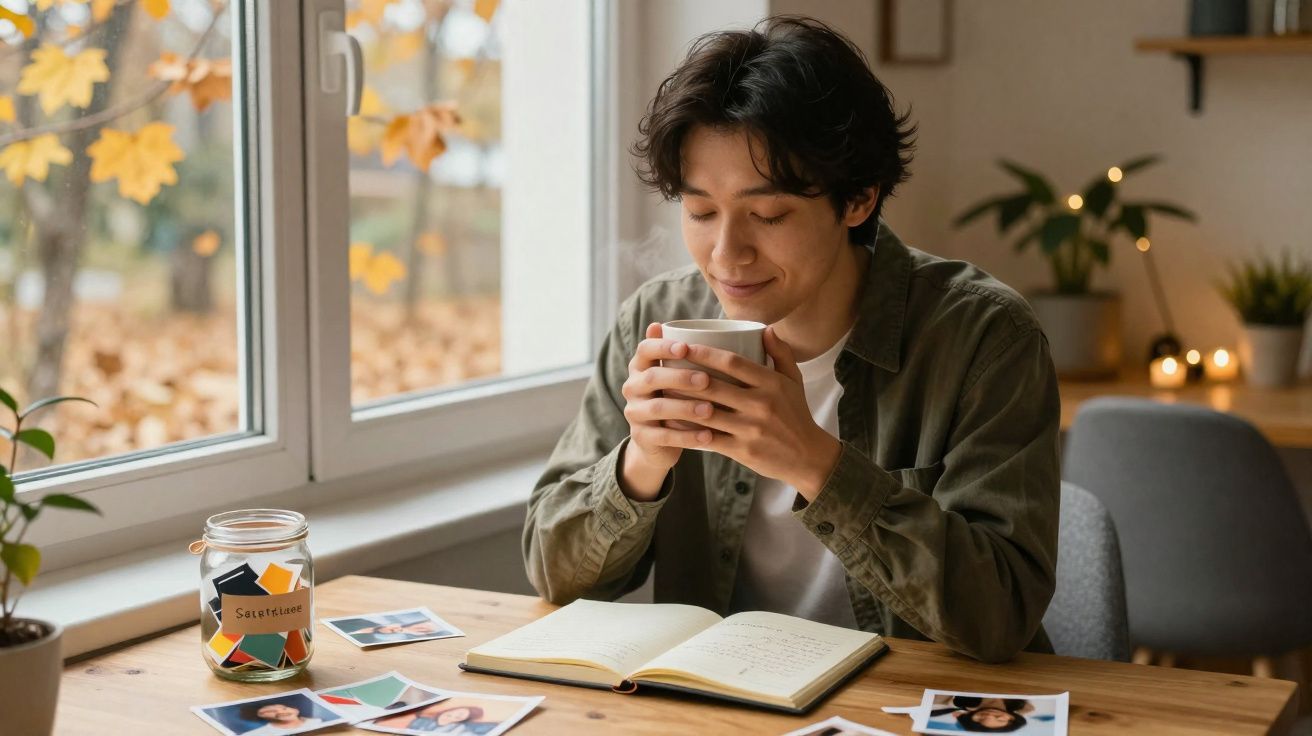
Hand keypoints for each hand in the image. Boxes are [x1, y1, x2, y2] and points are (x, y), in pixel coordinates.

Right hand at [618, 322, 717, 499]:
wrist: (658, 442)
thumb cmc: (675, 398)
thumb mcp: (676, 376)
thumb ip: (681, 354)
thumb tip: (688, 324)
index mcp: (640, 367)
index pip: (645, 350)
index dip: (662, 347)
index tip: (685, 347)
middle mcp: (632, 387)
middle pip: (652, 378)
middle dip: (680, 377)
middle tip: (706, 380)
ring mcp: (634, 413)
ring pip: (658, 408)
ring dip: (685, 407)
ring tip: (710, 409)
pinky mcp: (641, 437)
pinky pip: (664, 437)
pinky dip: (687, 437)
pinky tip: (708, 436)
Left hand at [663, 327, 841, 500]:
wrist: (809, 457)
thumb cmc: (796, 414)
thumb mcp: (794, 381)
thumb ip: (780, 354)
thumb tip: (765, 328)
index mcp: (771, 383)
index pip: (732, 362)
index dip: (704, 353)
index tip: (683, 345)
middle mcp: (761, 404)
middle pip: (714, 385)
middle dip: (684, 375)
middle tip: (663, 366)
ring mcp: (751, 429)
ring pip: (707, 413)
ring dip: (681, 403)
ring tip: (661, 393)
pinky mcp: (743, 450)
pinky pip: (709, 439)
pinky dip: (689, 432)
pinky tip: (672, 424)